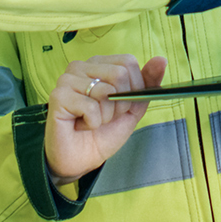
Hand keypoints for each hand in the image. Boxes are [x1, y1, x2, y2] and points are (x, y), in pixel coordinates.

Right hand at [44, 54, 167, 184]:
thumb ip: (147, 83)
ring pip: (105, 92)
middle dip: (120, 104)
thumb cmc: (103, 133)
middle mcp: (80, 66)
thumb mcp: (132, 108)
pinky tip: (81, 125)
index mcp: (98, 64)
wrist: (80, 161)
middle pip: (119, 74)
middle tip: (106, 116)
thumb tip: (161, 60)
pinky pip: (91, 107)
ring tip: (92, 121)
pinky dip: (93, 123)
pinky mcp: (59, 96)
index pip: (128, 62)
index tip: (123, 105)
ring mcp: (67, 79)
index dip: (134, 88)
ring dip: (106, 116)